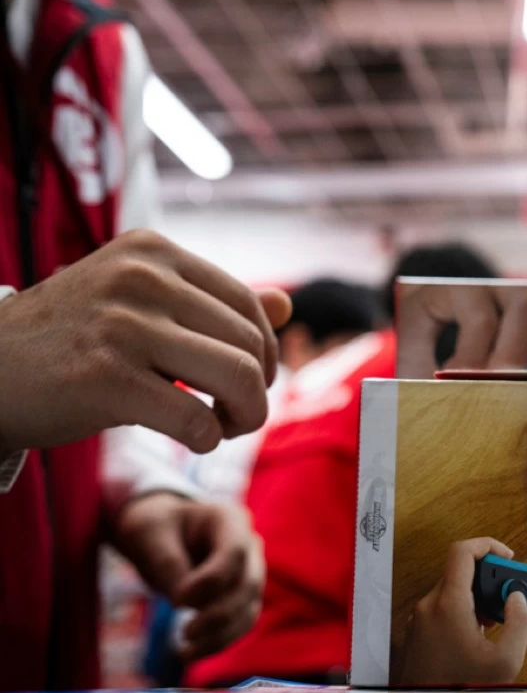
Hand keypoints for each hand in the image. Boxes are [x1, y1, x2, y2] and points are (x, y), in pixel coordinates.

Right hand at [0, 230, 290, 453]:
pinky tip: (193, 439)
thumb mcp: (139, 304)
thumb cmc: (72, 341)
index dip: (263, 353)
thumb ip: (212, 304)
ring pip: (237, 377)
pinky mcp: (104, 379)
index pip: (249, 306)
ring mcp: (121, 326)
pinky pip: (196, 419)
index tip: (246, 381)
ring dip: (245, 416)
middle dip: (256, 390)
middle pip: (249, 345)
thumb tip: (288, 305)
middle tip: (232, 412)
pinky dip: (208, 440)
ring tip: (222, 427)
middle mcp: (140, 278)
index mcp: (152, 252)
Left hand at [110, 492, 263, 661]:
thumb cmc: (154, 526)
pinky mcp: (242, 597)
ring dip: (221, 635)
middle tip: (185, 633)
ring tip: (185, 653)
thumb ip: (166, 561)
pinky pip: (240, 623)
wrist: (161, 532)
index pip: (236, 551)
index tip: (179, 600)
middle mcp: (250, 544)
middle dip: (219, 614)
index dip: (213, 580)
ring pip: (248, 608)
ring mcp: (250, 572)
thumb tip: (184, 602)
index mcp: (229, 519)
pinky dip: (219, 642)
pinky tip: (191, 653)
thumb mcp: (147, 533)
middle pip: (247, 584)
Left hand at [399, 538, 526, 685]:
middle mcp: (428, 607)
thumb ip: (519, 624)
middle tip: (506, 599)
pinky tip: (475, 638)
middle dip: (486, 580)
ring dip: (474, 599)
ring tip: (492, 625)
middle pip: (458, 572)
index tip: (505, 555)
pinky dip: (460, 613)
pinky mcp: (416, 634)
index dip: (487, 545)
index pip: (462, 552)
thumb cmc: (459, 690)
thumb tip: (518, 601)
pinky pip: (440, 610)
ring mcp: (418, 620)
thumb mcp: (505, 661)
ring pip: (449, 592)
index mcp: (448, 604)